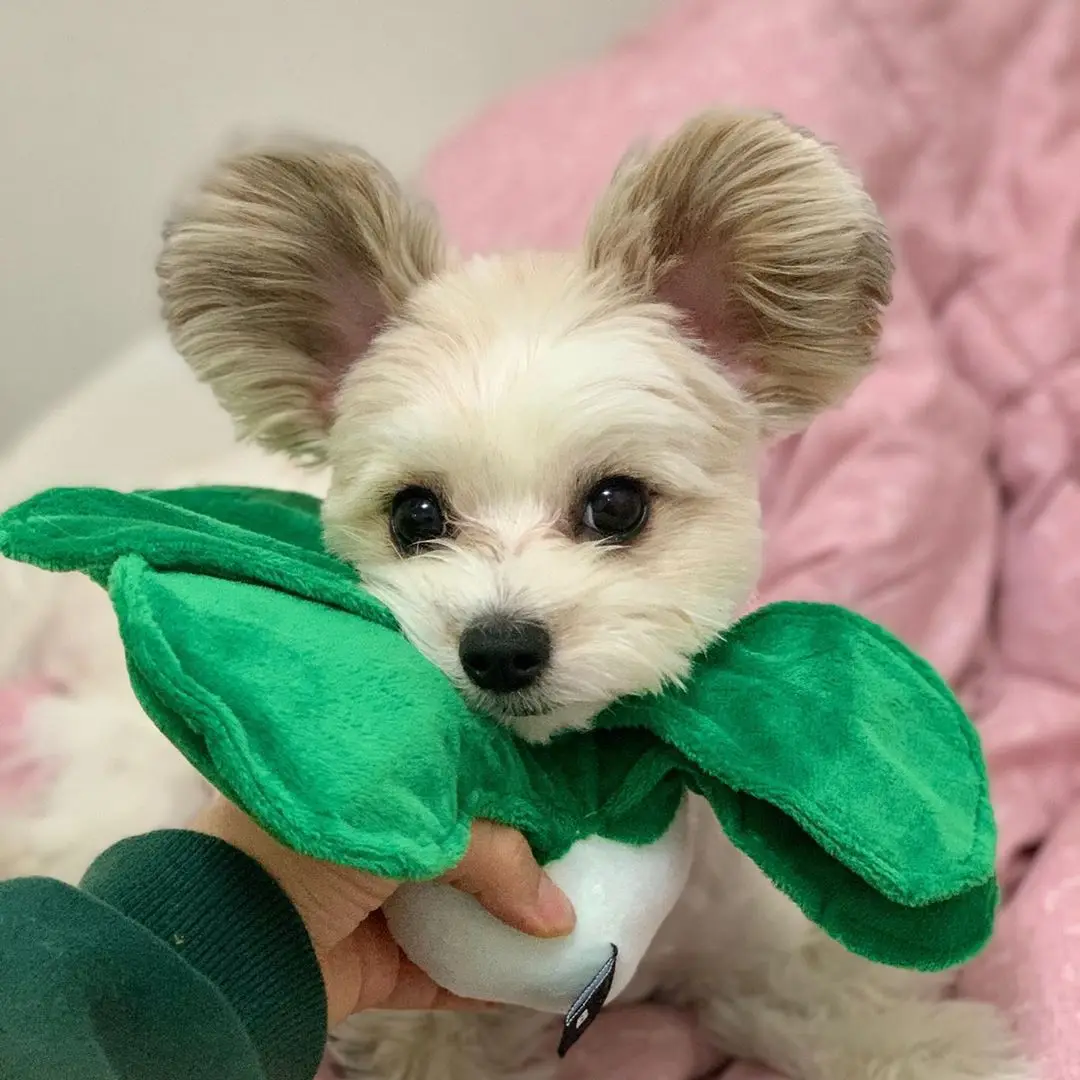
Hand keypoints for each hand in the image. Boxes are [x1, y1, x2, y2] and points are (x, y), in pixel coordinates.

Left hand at [192, 798, 575, 1025]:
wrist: (225, 942)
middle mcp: (373, 833)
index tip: (567, 786)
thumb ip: (495, 856)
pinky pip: (441, 972)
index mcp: (370, 775)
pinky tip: (533, 975)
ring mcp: (371, 902)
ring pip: (458, 908)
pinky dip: (483, 978)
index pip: (456, 768)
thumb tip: (561, 915)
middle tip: (583, 852)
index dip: (510, 779)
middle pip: (464, 843)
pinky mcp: (372, 964)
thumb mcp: (412, 822)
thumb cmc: (312, 843)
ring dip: (507, 919)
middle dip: (517, 855)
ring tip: (573, 915)